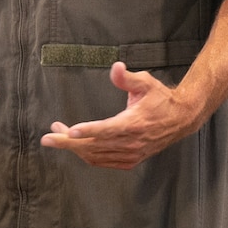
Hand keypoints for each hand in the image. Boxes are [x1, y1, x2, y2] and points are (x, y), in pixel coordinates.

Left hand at [40, 62, 200, 169]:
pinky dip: (86, 155)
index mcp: (134, 123)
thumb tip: (116, 66)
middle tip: (47, 138)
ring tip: (57, 134)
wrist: (180, 120)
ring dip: (74, 147)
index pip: (108, 129)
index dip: (89, 130)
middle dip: (68, 142)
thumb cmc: (160, 98)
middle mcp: (132, 142)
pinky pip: (102, 161)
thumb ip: (127, 78)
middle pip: (95, 146)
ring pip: (95, 155)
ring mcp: (131, 154)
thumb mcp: (146, 83)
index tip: (70, 130)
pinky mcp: (130, 160)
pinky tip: (75, 145)